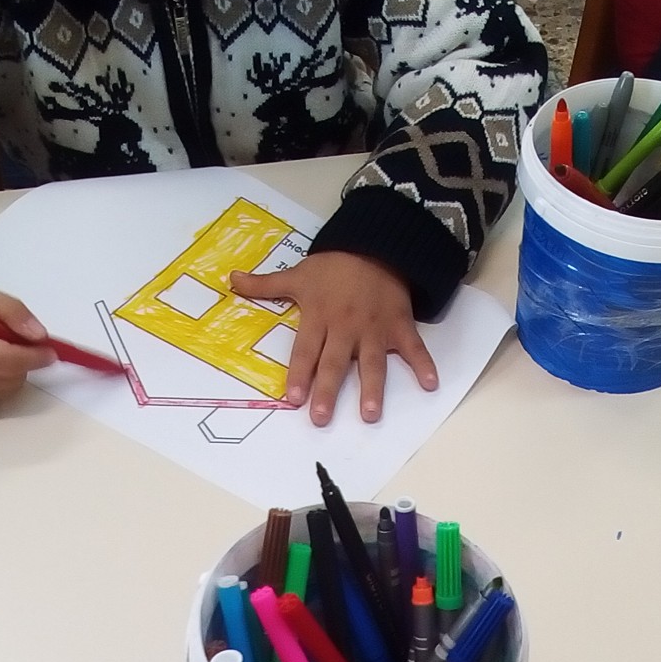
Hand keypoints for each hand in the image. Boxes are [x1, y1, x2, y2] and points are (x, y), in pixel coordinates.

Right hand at [0, 281, 55, 409]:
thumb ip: (9, 309)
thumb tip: (39, 335)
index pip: (0, 359)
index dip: (28, 354)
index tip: (49, 348)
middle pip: (10, 376)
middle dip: (25, 358)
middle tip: (26, 341)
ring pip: (11, 386)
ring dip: (17, 367)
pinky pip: (4, 394)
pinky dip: (7, 377)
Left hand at [228, 252, 437, 425]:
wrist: (377, 244)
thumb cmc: (334, 266)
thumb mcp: (298, 274)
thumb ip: (264, 284)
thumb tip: (230, 279)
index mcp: (320, 316)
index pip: (306, 350)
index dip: (299, 374)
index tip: (293, 399)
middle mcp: (346, 326)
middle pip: (335, 363)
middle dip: (327, 389)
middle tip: (321, 417)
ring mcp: (375, 328)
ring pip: (373, 362)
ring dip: (372, 388)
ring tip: (369, 414)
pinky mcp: (400, 325)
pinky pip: (413, 348)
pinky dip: (424, 365)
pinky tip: (431, 385)